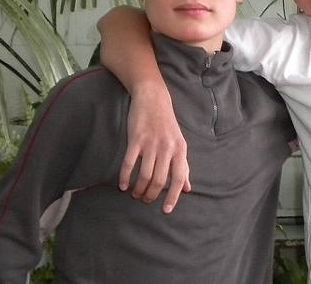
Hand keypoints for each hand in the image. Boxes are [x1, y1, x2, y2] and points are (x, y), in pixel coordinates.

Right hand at [120, 85, 190, 213]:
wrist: (153, 99)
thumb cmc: (167, 124)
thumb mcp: (179, 144)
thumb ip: (183, 166)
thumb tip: (188, 188)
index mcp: (180, 150)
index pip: (179, 178)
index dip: (173, 196)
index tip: (166, 210)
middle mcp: (167, 148)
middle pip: (160, 180)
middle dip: (152, 195)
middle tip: (145, 200)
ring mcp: (151, 144)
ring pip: (145, 175)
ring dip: (139, 189)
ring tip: (135, 194)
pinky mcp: (136, 139)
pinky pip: (130, 163)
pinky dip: (125, 177)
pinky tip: (122, 186)